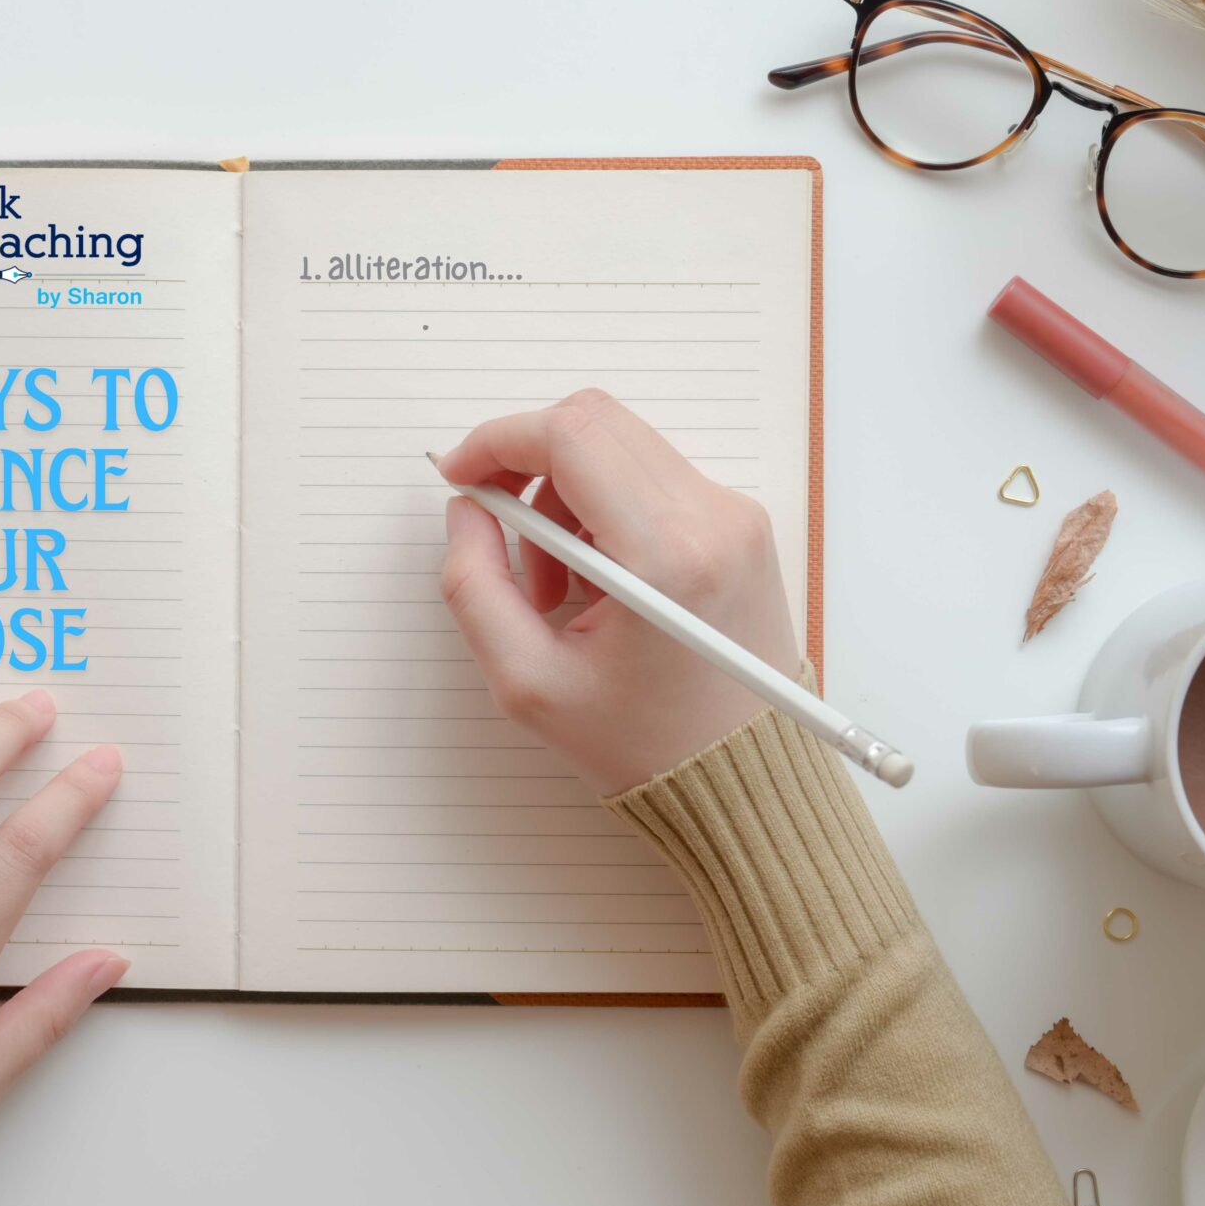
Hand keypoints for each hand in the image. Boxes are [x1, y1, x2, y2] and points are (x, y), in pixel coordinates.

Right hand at [437, 389, 797, 794]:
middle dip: (527, 466)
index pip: (570, 436)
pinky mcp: (742, 525)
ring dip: (565, 496)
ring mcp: (736, 516)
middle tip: (503, 535)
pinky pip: (653, 478)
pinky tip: (597, 582)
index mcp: (666, 556)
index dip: (498, 442)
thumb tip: (467, 511)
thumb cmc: (646, 745)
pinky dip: (605, 510)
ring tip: (555, 585)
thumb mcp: (527, 683)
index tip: (461, 476)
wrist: (743, 781)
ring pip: (621, 447)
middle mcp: (713, 519)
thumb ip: (475, 585)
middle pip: (595, 423)